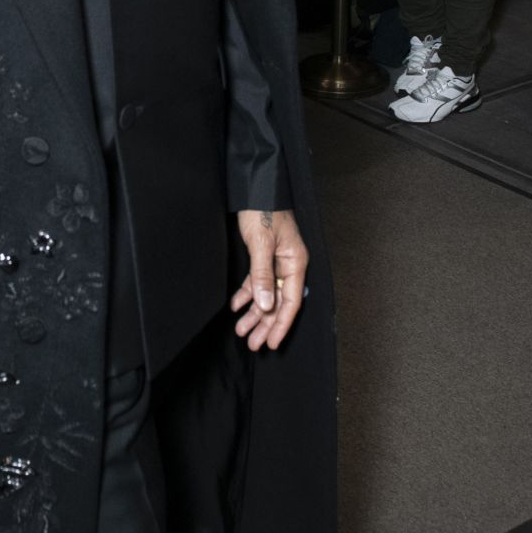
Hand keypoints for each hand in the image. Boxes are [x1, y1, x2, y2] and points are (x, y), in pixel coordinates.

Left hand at [231, 208, 307, 351]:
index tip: (272, 342)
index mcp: (295, 263)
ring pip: (266, 295)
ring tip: (241, 330)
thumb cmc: (263, 211)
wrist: (255, 188)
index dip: (281, 324)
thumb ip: (263, 275)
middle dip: (265, 324)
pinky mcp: (263, 257)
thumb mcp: (261, 244)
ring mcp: (276, 262)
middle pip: (278, 302)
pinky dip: (246, 294)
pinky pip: (256, 281)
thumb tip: (265, 306)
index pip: (291, 302)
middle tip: (253, 344)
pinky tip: (236, 306)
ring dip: (254, 313)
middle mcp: (288, 265)